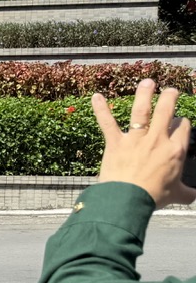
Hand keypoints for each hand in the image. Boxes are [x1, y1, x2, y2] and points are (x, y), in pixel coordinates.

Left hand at [93, 79, 195, 208]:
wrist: (128, 200)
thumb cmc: (153, 197)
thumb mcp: (177, 195)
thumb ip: (187, 193)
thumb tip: (194, 197)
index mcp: (176, 150)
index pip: (183, 127)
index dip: (182, 123)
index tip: (179, 122)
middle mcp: (157, 140)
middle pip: (167, 111)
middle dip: (169, 98)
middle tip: (170, 90)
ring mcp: (136, 140)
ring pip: (142, 111)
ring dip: (144, 94)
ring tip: (147, 82)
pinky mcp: (115, 143)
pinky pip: (107, 123)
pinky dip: (101, 109)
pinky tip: (96, 97)